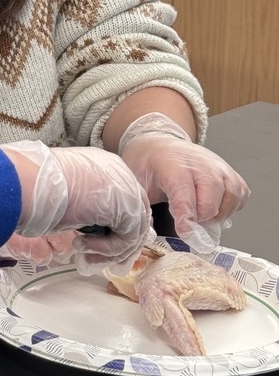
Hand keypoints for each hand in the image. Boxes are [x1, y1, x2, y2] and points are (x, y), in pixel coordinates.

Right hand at [0, 140, 153, 274]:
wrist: (30, 182)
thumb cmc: (37, 187)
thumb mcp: (68, 194)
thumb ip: (88, 206)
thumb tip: (95, 231)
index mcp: (106, 165)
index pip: (125, 201)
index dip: (114, 228)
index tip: (95, 245)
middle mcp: (120, 173)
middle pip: (135, 216)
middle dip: (116, 244)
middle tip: (95, 258)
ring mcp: (126, 188)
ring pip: (133, 231)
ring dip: (108, 250)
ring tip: (84, 254)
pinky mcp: (126, 207)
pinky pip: (127, 239)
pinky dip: (106, 250)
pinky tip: (82, 245)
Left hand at [118, 112, 249, 251]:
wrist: (158, 144)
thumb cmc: (147, 164)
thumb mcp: (135, 182)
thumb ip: (141, 204)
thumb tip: (146, 231)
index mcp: (172, 164)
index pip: (184, 191)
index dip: (187, 214)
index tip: (185, 231)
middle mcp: (199, 162)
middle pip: (212, 194)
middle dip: (203, 216)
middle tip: (190, 224)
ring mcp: (217, 165)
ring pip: (231, 194)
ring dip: (219, 213)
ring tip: (202, 218)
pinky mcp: (228, 171)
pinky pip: (240, 192)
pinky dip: (231, 206)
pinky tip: (215, 209)